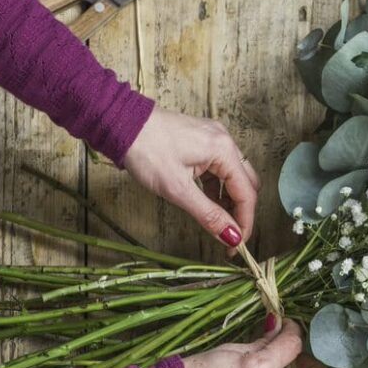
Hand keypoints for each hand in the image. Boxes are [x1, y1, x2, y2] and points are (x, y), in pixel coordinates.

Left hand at [124, 105, 259, 251]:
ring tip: (216, 219)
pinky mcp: (202, 140)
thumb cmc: (145, 151)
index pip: (247, 194)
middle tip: (229, 234)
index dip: (245, 222)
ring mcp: (214, 138)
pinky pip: (220, 167)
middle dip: (241, 211)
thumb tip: (231, 236)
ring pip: (234, 176)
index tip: (237, 244)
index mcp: (224, 151)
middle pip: (247, 183)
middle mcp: (225, 141)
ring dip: (229, 199)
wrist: (120, 123)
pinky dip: (217, 186)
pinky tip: (206, 199)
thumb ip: (209, 215)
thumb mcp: (178, 189)